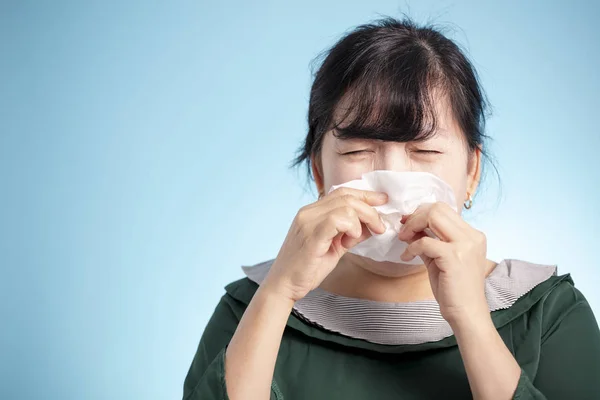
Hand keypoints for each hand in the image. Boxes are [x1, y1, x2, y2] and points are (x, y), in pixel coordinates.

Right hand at [263, 188, 387, 301]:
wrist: (284, 286)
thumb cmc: (307, 269)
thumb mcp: (335, 247)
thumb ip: (351, 234)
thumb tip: (373, 225)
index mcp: (312, 212)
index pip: (342, 192)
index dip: (365, 194)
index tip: (383, 201)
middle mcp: (308, 212)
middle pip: (346, 195)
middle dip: (370, 208)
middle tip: (381, 226)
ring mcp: (308, 222)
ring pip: (345, 205)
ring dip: (363, 219)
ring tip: (364, 236)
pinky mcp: (311, 235)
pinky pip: (337, 219)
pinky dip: (351, 227)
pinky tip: (351, 240)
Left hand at [397, 202, 489, 325]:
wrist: (466, 313)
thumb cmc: (453, 289)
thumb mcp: (440, 259)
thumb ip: (428, 241)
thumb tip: (410, 228)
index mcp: (472, 235)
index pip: (444, 209)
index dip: (421, 213)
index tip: (407, 223)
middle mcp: (472, 236)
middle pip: (438, 208)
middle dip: (415, 216)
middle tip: (403, 231)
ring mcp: (465, 245)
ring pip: (433, 217)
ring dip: (412, 226)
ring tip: (403, 240)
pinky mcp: (454, 257)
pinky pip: (425, 242)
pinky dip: (412, 247)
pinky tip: (407, 257)